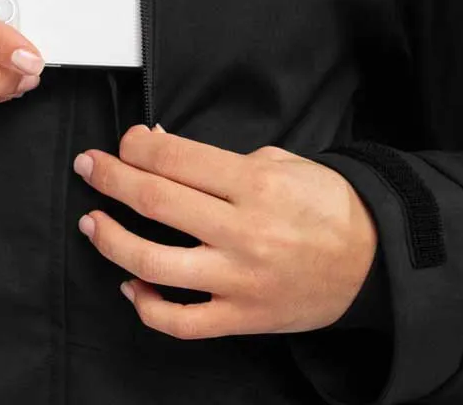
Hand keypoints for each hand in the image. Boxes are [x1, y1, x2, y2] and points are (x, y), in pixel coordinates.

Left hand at [72, 124, 377, 339]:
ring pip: (154, 263)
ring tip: (91, 223)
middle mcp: (243, 231)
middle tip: (88, 166)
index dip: (135, 146)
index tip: (122, 141)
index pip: (173, 158)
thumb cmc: (324, 204)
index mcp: (254, 184)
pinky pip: (181, 321)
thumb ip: (213, 158)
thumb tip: (157, 145)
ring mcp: (240, 279)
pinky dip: (146, 305)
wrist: (374, 260)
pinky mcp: (242, 317)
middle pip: (154, 201)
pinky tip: (129, 284)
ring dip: (111, 239)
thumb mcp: (277, 161)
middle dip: (110, 177)